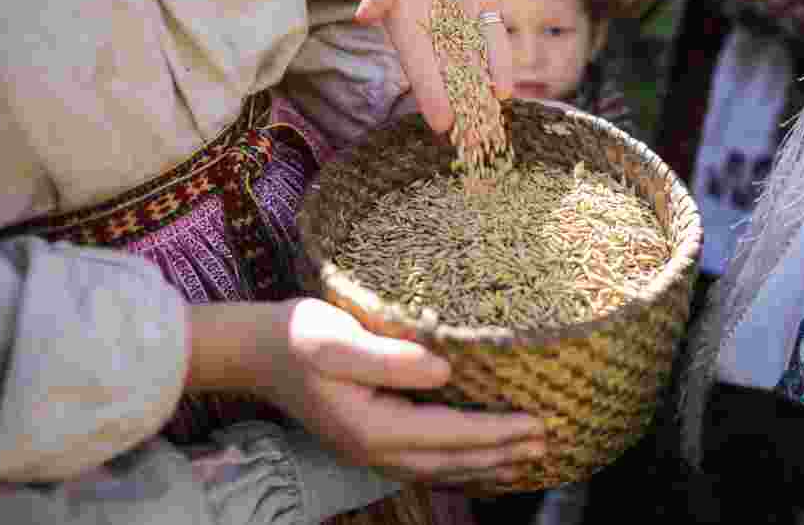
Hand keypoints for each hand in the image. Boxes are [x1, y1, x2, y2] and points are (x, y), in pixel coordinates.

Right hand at [258, 299, 545, 484]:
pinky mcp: (367, 437)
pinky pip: (424, 460)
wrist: (256, 350)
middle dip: (501, 454)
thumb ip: (391, 360)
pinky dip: (457, 461)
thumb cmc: (298, 336)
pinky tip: (472, 456)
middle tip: (546, 443)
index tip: (539, 424)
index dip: (498, 432)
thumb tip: (446, 371)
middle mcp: (375, 449)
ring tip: (523, 457)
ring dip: (484, 463)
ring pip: (440, 466)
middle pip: (452, 460)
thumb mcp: (339, 341)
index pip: (451, 436)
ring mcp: (369, 449)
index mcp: (373, 427)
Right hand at [355, 0, 512, 134]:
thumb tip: (370, 12)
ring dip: (478, 93)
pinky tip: (505, 89)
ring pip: (469, 61)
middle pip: (444, 69)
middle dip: (457, 104)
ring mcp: (456, 12)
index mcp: (399, 6)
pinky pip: (492, 36)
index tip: (440, 121)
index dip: (429, 89)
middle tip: (469, 144)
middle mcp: (428, 17)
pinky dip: (498, 61)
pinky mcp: (482, 1)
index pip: (415, 56)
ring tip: (489, 130)